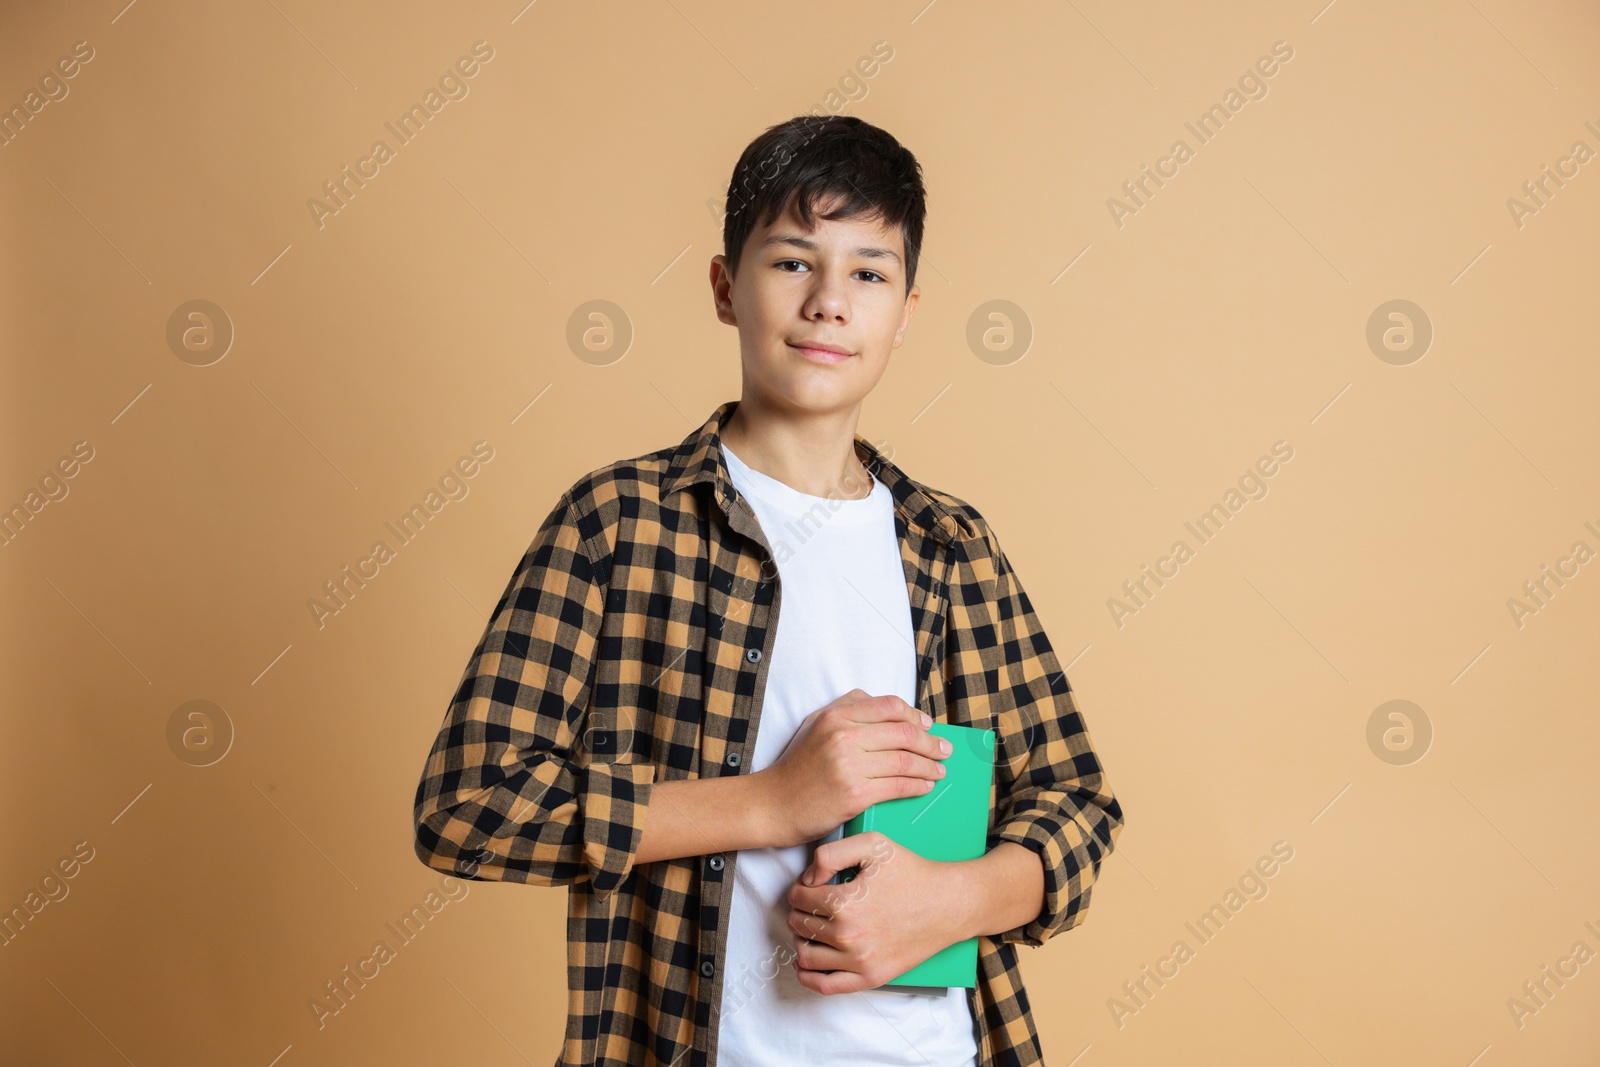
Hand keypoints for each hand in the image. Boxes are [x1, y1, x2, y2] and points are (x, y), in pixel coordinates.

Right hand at [759, 689, 951, 846]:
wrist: (773, 804)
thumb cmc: (797, 767)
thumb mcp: (815, 724)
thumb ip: (847, 707)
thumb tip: (887, 705)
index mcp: (836, 716)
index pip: (889, 707)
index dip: (915, 716)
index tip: (928, 727)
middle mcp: (843, 736)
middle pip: (903, 732)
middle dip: (931, 743)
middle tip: (944, 751)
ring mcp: (849, 766)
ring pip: (905, 760)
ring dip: (929, 766)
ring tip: (939, 771)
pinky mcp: (855, 795)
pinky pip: (898, 786)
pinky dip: (918, 786)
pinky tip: (925, 787)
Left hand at [785, 830, 969, 993]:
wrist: (948, 904)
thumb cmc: (912, 872)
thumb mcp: (872, 844)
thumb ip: (830, 854)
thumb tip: (808, 879)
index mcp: (843, 903)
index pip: (798, 897)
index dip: (800, 886)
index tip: (810, 884)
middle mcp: (848, 936)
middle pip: (800, 924)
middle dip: (799, 911)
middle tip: (811, 903)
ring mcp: (859, 961)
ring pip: (806, 955)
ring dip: (800, 939)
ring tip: (810, 927)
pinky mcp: (870, 977)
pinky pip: (825, 986)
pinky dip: (807, 977)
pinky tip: (803, 964)